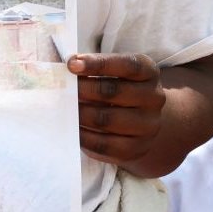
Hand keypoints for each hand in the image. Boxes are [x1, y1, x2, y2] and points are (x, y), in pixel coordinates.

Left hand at [70, 53, 166, 167]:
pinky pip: (105, 144)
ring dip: (80, 114)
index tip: (71, 64)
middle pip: (113, 91)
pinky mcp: (136, 148)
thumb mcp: (109, 72)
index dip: (98, 64)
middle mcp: (154, 97)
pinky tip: (72, 128)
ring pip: (107, 119)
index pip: (128, 65)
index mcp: (148, 72)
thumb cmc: (115, 88)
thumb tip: (59, 69)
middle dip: (82, 89)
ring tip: (63, 109)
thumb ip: (88, 68)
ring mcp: (148, 125)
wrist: (138, 120)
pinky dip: (83, 136)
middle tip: (60, 89)